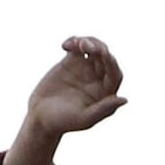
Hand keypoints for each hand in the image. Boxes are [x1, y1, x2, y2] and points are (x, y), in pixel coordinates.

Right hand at [7, 36, 124, 164]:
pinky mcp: (70, 62)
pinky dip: (74, 41)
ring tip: (78, 43)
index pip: (114, 73)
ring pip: (93, 48)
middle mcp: (98, 79)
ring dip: (88, 42)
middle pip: (105, 58)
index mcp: (105, 92)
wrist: (40, 117)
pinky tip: (66, 45)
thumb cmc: (63, 122)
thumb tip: (124, 99)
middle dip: (98, 48)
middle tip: (85, 46)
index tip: (102, 54)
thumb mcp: (84, 119)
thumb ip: (104, 109)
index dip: (110, 62)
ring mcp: (85, 69)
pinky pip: (76, 47)